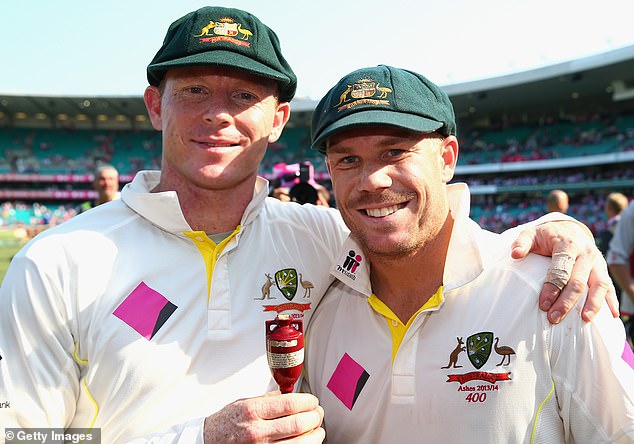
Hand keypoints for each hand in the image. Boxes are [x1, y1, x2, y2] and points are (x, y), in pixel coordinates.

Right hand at [203, 392, 324, 442]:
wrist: (207, 441)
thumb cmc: (226, 422)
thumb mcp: (244, 402)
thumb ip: (268, 399)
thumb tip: (291, 393)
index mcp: (253, 411)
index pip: (290, 404)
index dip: (308, 401)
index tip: (313, 400)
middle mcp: (257, 431)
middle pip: (299, 424)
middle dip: (315, 417)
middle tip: (318, 413)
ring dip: (315, 435)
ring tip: (317, 429)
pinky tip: (307, 441)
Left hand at [511, 220, 617, 323]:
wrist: (568, 229)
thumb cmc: (546, 236)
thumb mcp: (531, 234)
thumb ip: (521, 243)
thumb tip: (515, 254)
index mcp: (568, 244)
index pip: (561, 269)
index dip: (552, 288)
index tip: (543, 305)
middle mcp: (586, 253)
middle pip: (578, 281)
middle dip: (566, 302)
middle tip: (554, 318)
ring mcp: (597, 262)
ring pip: (599, 285)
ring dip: (593, 304)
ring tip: (584, 320)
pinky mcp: (603, 270)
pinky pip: (610, 286)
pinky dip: (612, 301)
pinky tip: (612, 316)